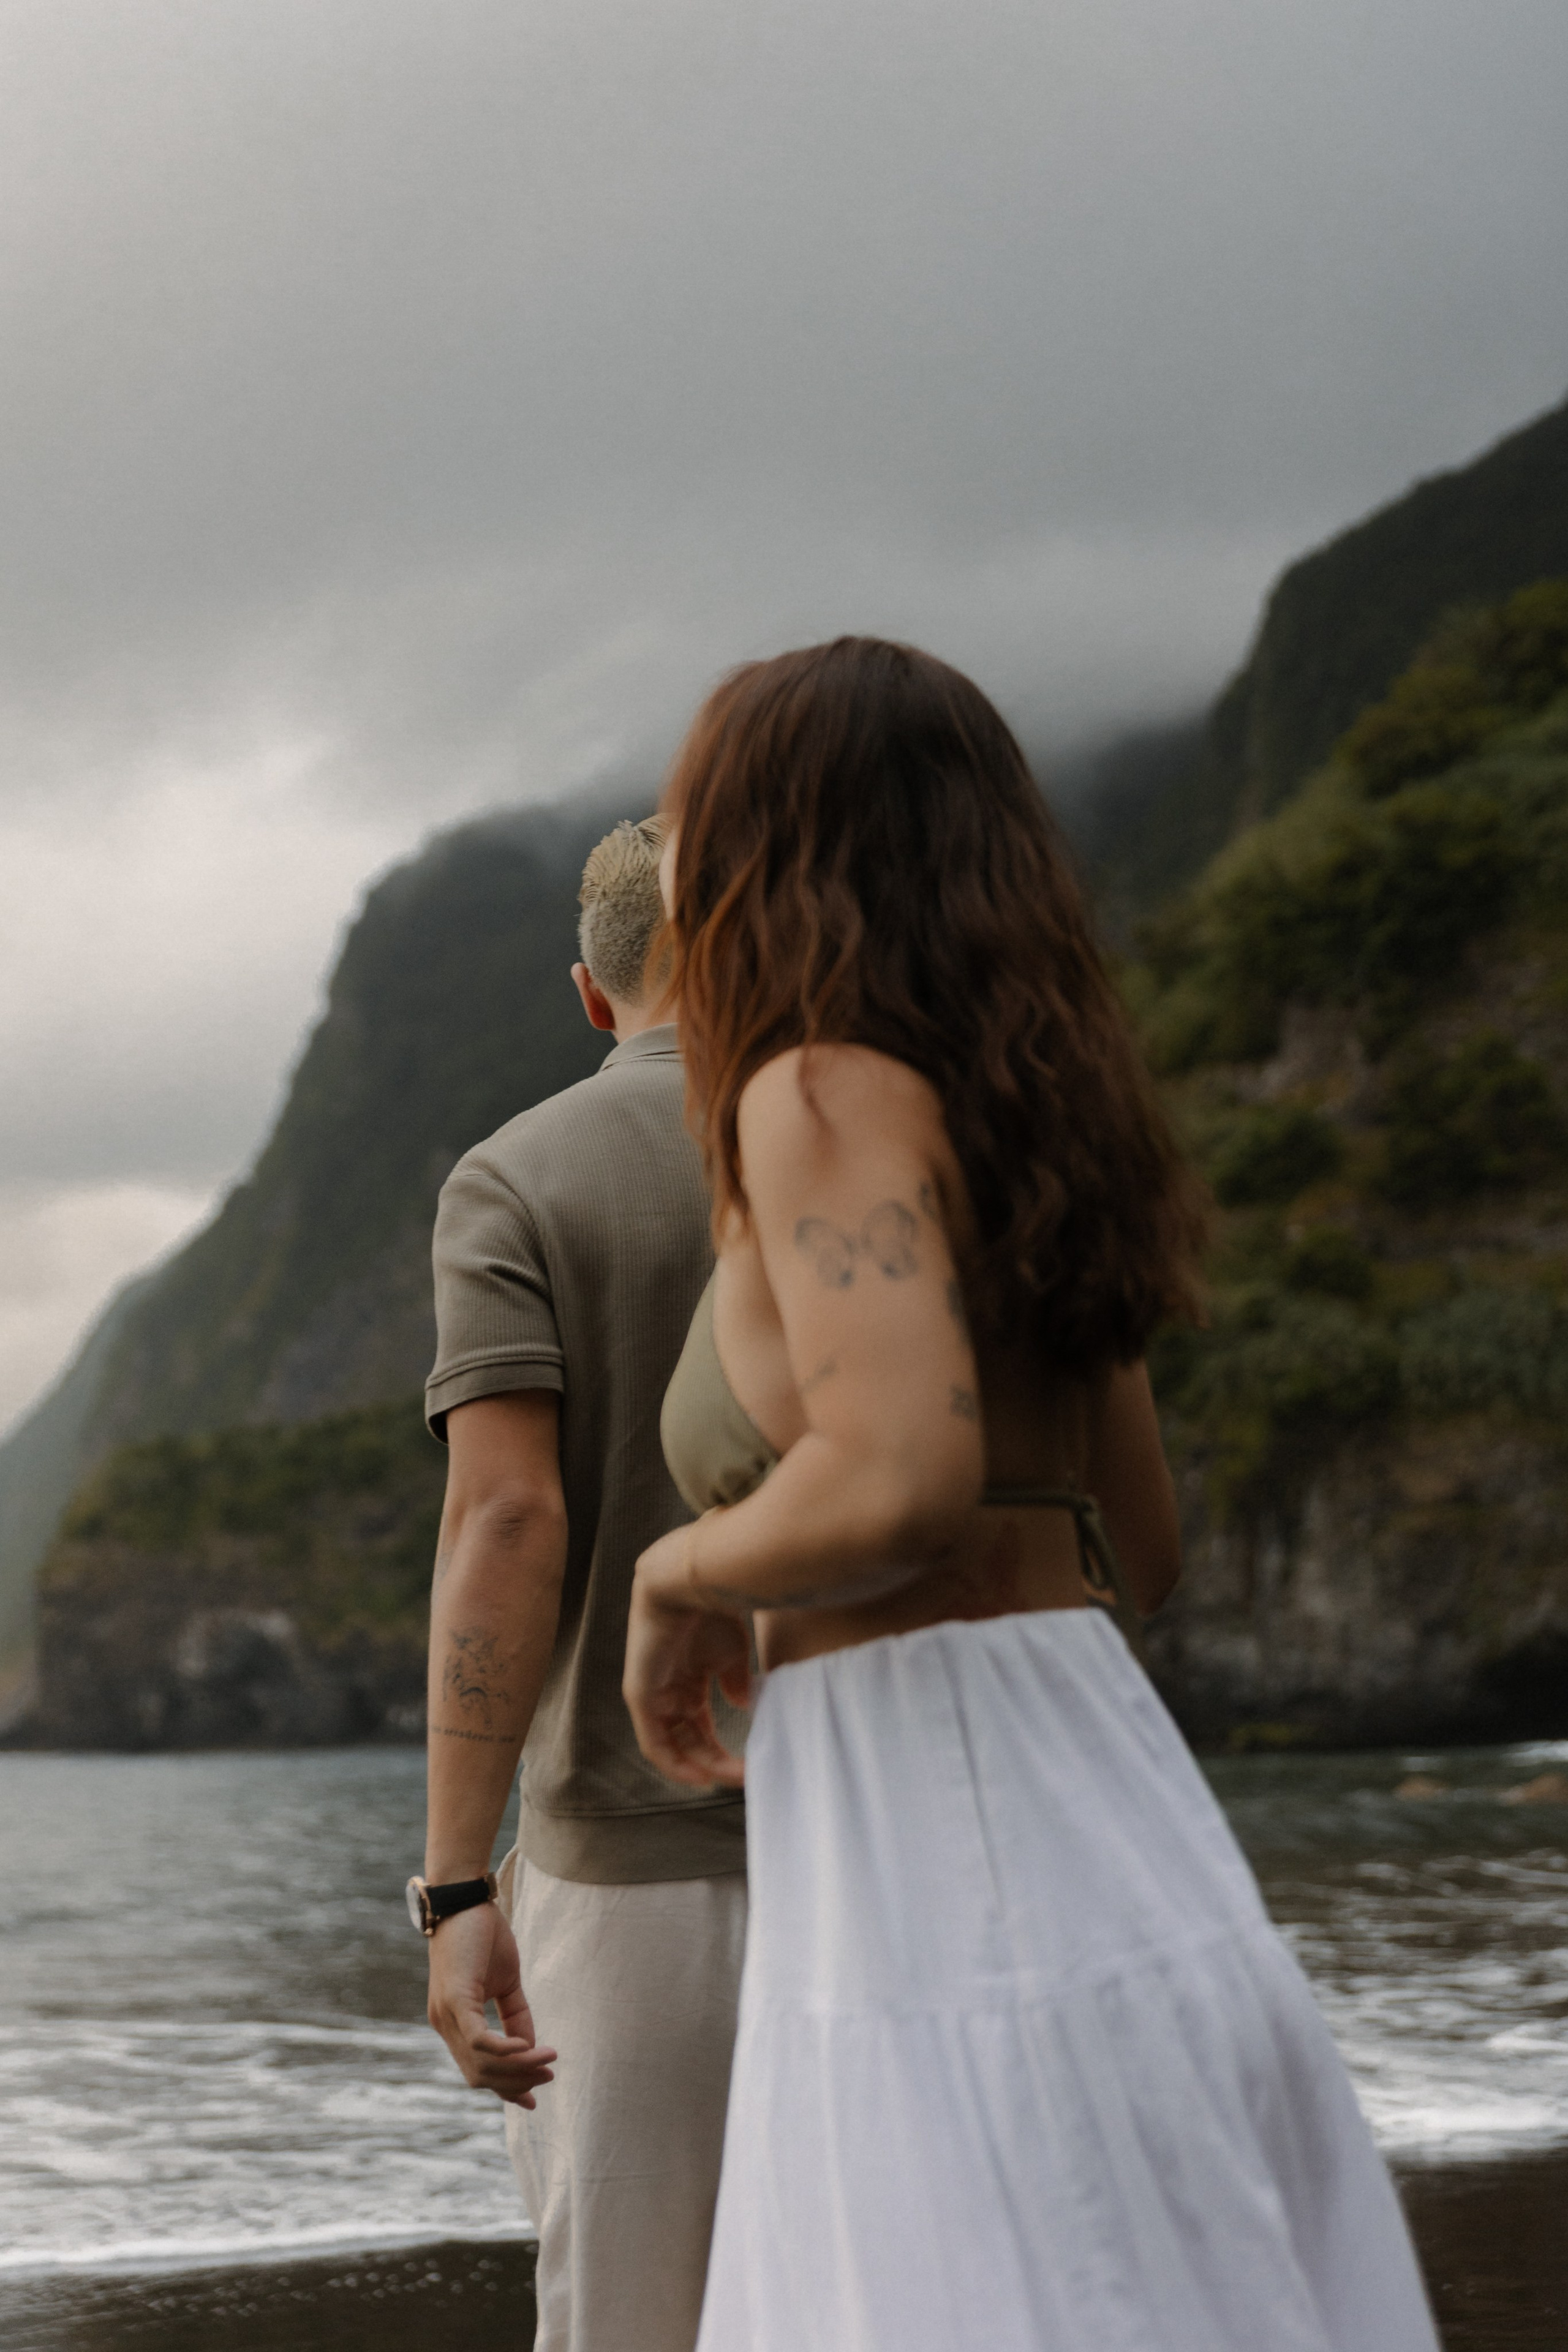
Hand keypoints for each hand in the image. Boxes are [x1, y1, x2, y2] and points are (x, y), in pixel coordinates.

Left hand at [426, 1899, 557, 2107]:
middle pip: (479, 2075)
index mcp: (454, 2023)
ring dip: (518, 2069)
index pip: (477, 2071)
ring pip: (480, 2064)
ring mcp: (446, 2014)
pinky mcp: (455, 1999)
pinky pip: (477, 2041)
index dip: (505, 2089)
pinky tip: (527, 2049)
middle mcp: (444, 2025)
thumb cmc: (483, 1935)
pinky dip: (504, 2051)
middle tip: (549, 2076)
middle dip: (516, 2083)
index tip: (533, 2100)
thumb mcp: (506, 1982)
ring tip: (547, 2060)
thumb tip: (531, 2050)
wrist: (464, 1898)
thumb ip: (515, 2017)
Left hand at [623, 1525, 751, 1788]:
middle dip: (714, 1762)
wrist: (688, 1582)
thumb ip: (735, 1681)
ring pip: (672, 1745)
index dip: (720, 1751)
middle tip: (743, 1777)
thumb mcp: (730, 1653)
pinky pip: (654, 1741)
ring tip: (727, 1779)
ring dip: (699, 1766)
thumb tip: (741, 1706)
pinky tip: (699, 1775)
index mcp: (685, 1681)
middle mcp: (665, 1691)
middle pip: (687, 1740)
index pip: (698, 1727)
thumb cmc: (711, 1611)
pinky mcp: (640, 1694)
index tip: (746, 1767)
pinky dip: (674, 1763)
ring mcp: (650, 1694)